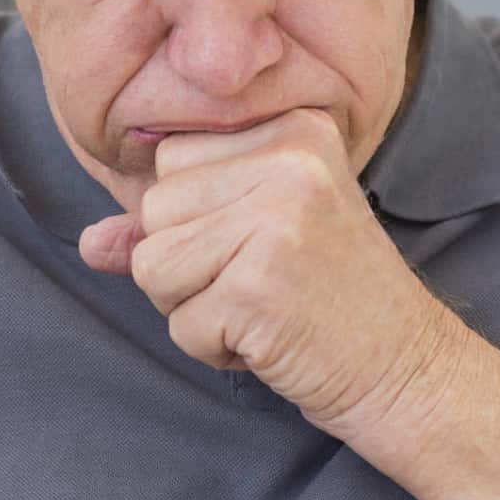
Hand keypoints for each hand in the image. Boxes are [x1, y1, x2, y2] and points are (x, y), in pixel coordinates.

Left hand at [79, 108, 463, 441]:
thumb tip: (89, 241)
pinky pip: (179, 323)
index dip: (195, 219)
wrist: (410, 370)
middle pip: (155, 210)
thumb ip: (174, 228)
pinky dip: (215, 348)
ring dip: (196, 308)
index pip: (172, 161)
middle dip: (189, 265)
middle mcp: (287, 159)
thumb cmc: (330, 300)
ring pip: (153, 265)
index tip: (260, 243)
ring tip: (264, 308)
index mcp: (291, 128)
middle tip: (263, 282)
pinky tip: (272, 338)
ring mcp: (274, 221)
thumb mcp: (257, 237)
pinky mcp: (257, 286)